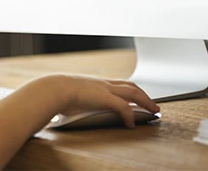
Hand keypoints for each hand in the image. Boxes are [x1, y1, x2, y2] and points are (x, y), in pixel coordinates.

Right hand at [37, 75, 159, 127]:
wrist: (53, 89)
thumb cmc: (57, 93)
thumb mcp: (70, 94)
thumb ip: (76, 99)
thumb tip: (70, 107)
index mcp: (97, 82)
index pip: (120, 83)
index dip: (132, 90)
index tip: (139, 96)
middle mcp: (104, 84)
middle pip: (131, 86)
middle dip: (145, 95)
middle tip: (154, 105)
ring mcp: (105, 90)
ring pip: (133, 93)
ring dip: (146, 102)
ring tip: (154, 112)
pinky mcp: (104, 99)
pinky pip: (123, 107)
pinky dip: (130, 115)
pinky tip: (132, 124)